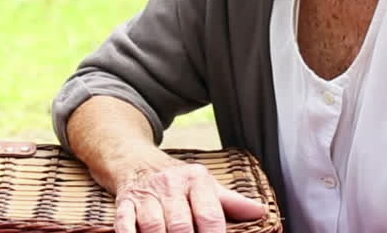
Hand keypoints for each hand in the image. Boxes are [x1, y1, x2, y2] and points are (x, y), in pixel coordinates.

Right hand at [112, 158, 265, 232]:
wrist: (137, 161)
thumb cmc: (179, 181)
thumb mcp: (207, 186)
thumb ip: (232, 202)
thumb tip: (261, 213)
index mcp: (196, 181)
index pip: (209, 215)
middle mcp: (170, 185)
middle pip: (180, 225)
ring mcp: (146, 195)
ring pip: (153, 226)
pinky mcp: (125, 203)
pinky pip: (125, 224)